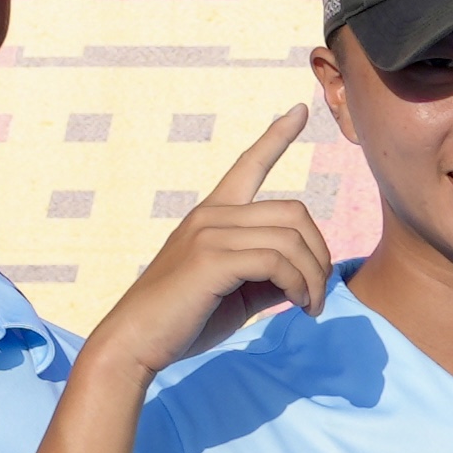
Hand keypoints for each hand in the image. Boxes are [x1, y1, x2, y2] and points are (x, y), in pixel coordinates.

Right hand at [84, 112, 339, 389]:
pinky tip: (298, 305)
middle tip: (318, 294)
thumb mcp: (235, 293)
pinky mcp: (211, 258)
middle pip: (294, 213)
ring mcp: (209, 233)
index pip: (248, 165)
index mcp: (213, 215)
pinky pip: (277, 261)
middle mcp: (211, 215)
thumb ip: (267, 277)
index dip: (276, 137)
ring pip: (291, 238)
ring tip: (310, 306)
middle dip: (319, 255)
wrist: (134, 342)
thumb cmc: (183, 322)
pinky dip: (298, 285)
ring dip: (312, 277)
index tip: (298, 110)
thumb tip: (307, 277)